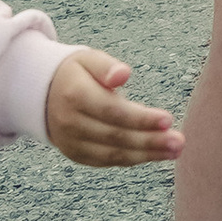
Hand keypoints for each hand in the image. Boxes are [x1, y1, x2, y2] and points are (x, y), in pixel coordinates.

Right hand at [45, 52, 182, 168]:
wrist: (42, 94)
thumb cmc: (76, 73)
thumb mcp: (88, 59)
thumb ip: (106, 66)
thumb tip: (124, 74)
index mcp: (74, 96)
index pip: (112, 111)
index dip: (141, 118)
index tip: (168, 119)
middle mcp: (70, 123)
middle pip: (115, 136)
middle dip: (150, 141)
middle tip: (179, 142)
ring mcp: (71, 142)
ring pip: (112, 154)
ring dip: (146, 155)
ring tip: (174, 152)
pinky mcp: (75, 154)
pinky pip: (106, 161)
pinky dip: (131, 160)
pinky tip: (154, 155)